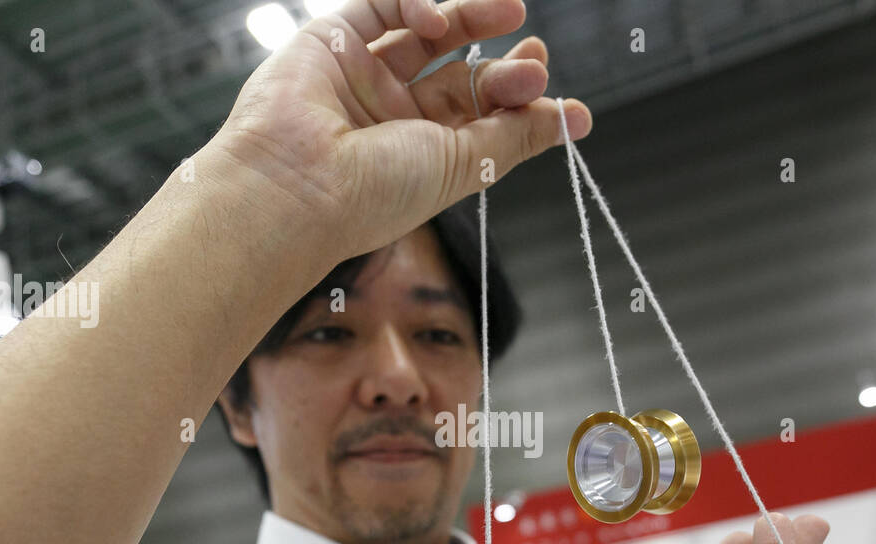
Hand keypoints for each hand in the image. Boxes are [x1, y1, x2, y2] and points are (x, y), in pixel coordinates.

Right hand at [212, 0, 590, 258]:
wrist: (298, 186)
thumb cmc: (375, 191)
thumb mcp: (465, 164)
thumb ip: (517, 135)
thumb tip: (577, 119)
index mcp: (424, 155)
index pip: (480, 113)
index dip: (516, 93)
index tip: (545, 82)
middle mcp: (394, 117)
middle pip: (461, 74)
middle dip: (502, 64)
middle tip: (535, 56)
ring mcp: (364, 77)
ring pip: (428, 33)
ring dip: (473, 18)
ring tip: (511, 12)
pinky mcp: (333, 41)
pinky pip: (382, 6)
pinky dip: (416, 3)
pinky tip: (440, 21)